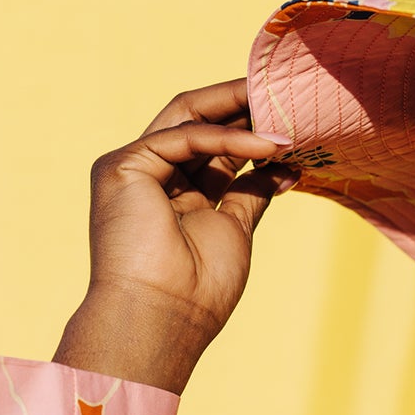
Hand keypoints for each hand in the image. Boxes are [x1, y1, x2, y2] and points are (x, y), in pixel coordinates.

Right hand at [54, 80, 296, 393]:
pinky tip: (269, 146)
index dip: (251, 125)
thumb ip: (251, 190)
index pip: (214, 143)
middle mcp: (150, 174)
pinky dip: (228, 138)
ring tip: (287, 110)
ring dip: (240, 109)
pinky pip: (183, 137)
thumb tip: (286, 164)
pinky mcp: (121, 167)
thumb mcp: (235, 226)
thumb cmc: (199, 289)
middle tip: (289, 94)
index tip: (293, 116)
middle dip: (244, 104)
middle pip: (199, 120)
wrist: (163, 319)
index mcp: (175, 191)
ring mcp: (132, 168)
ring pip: (188, 116)